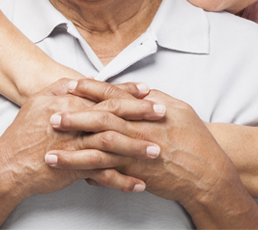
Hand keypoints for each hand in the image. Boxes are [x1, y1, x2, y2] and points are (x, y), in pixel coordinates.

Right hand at [0, 78, 162, 199]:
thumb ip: (63, 89)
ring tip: (157, 151)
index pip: (104, 93)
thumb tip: (82, 81)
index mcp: (67, 101)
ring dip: (137, 147)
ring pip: (112, 143)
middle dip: (141, 112)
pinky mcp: (74, 168)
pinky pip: (103, 174)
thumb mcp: (40, 100)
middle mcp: (73, 120)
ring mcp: (74, 144)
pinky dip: (123, 180)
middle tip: (162, 112)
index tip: (148, 90)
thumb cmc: (24, 132)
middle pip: (113, 113)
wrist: (8, 165)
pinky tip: (140, 183)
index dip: (127, 91)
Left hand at [45, 79, 239, 207]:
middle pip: (101, 119)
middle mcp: (140, 129)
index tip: (70, 84)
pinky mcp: (136, 174)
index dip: (91, 89)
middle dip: (74, 116)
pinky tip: (71, 173)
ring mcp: (137, 153)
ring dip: (72, 151)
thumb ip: (155, 98)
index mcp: (148, 110)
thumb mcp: (180, 109)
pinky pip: (108, 173)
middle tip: (51, 115)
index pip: (114, 95)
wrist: (208, 173)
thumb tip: (137, 89)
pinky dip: (88, 172)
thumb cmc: (196, 139)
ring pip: (99, 150)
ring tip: (50, 153)